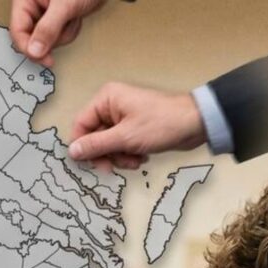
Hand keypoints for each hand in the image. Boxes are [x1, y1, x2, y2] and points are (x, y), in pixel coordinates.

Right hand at [9, 0, 105, 66]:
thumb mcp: (64, 6)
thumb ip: (48, 28)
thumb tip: (34, 51)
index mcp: (25, 0)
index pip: (17, 29)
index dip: (28, 47)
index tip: (43, 59)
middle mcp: (32, 8)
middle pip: (32, 39)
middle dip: (54, 36)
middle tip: (66, 23)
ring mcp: (44, 16)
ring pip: (47, 41)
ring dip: (64, 34)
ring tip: (73, 16)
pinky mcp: (55, 22)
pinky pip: (58, 38)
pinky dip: (69, 32)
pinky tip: (75, 18)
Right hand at [69, 83, 205, 169]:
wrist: (195, 124)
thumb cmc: (161, 124)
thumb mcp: (125, 138)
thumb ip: (96, 145)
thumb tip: (72, 151)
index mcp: (106, 99)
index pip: (81, 124)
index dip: (83, 146)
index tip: (90, 163)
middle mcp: (112, 105)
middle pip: (94, 136)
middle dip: (106, 154)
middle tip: (114, 167)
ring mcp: (123, 117)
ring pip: (108, 144)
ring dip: (118, 157)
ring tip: (134, 160)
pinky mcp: (134, 128)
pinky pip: (121, 145)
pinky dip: (128, 154)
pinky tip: (141, 157)